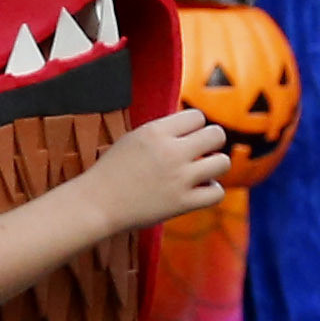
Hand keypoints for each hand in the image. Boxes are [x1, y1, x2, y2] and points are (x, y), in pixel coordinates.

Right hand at [84, 107, 231, 229]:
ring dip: (215, 166)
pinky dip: (211, 191)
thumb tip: (194, 125)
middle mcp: (170, 152)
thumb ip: (164, 131)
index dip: (195, 127)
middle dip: (211, 142)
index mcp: (155, 131)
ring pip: (222, 162)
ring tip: (200, 172)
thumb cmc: (113, 171)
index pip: (197, 116)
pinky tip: (198, 190)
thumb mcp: (134, 138)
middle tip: (199, 153)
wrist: (96, 204)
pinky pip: (217, 192)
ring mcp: (178, 179)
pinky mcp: (182, 203)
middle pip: (216, 134)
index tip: (185, 139)